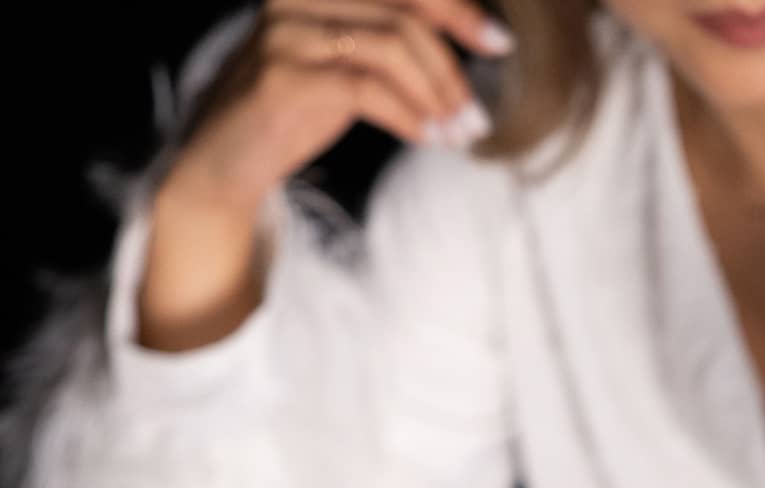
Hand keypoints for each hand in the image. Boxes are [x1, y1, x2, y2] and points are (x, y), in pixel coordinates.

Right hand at [164, 0, 510, 217]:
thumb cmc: (297, 110)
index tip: (499, 44)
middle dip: (451, 70)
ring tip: (455, 134)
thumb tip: (469, 46)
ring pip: (390, 49)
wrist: (228, 160)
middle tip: (476, 116)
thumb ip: (392, 44)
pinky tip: (426, 138)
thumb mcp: (350, 66)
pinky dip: (406, 114)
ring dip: (435, 98)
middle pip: (404, 16)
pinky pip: (364, 87)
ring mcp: (287, 31)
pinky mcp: (283, 76)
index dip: (458, 8)